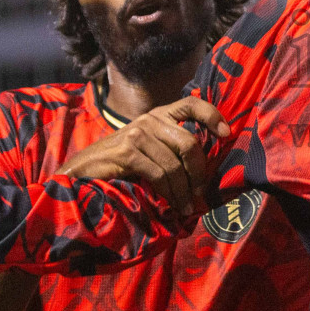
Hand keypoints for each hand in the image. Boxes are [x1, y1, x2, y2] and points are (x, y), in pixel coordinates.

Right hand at [59, 96, 229, 217]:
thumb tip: (204, 169)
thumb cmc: (120, 163)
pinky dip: (169, 193)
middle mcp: (150, 119)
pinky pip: (159, 174)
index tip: (226, 134)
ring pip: (175, 164)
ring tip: (186, 206)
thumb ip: (171, 148)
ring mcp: (138, 134)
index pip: (191, 103)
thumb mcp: (149, 149)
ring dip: (184, 190)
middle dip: (199, 173)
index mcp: (158, 115)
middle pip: (189, 143)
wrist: (82, 171)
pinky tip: (172, 204)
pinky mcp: (127, 151)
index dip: (212, 115)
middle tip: (199, 194)